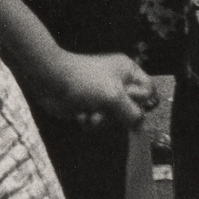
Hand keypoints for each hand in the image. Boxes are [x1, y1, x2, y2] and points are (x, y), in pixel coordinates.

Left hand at [34, 50, 157, 129]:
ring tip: (90, 113)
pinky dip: (90, 121)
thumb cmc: (85, 81)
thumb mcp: (115, 97)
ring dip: (101, 120)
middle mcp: (118, 82)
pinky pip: (99, 122)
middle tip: (107, 107)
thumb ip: (132, 113)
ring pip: (115, 119)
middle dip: (118, 114)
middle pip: (132, 109)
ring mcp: (103, 95)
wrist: (50, 81)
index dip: (141, 100)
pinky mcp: (90, 106)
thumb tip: (142, 127)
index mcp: (128, 71)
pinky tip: (80, 115)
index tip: (130, 102)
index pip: (149, 91)